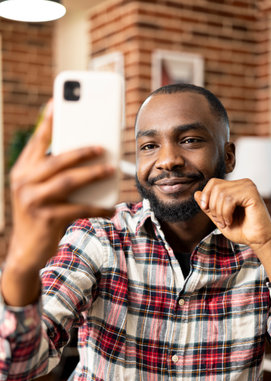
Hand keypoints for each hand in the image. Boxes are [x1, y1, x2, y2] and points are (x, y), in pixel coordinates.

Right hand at [2, 100, 114, 305]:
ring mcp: (34, 201)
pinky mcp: (47, 218)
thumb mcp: (37, 191)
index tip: (57, 103)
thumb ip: (50, 173)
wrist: (25, 251)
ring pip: (69, 181)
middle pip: (57, 160)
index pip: (36, 143)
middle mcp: (24, 183)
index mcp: (22, 172)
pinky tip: (111, 206)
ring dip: (93, 174)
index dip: (48, 123)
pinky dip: (97, 207)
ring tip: (111, 170)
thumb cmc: (38, 216)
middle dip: (82, 150)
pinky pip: (78, 208)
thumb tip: (83, 156)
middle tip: (103, 146)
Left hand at [194, 178, 270, 249]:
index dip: (206, 196)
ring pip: (221, 193)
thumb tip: (196, 193)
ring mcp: (248, 187)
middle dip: (213, 206)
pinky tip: (231, 220)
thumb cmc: (241, 230)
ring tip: (226, 222)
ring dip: (219, 212)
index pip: (213, 182)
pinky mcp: (252, 193)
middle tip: (220, 220)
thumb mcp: (218, 217)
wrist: (257, 240)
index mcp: (236, 187)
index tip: (206, 210)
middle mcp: (243, 183)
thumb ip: (208, 206)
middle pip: (215, 187)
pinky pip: (229, 199)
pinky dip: (226, 213)